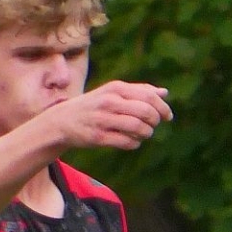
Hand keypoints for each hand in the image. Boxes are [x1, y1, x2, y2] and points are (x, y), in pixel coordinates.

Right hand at [38, 81, 173, 151]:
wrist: (63, 120)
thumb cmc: (94, 106)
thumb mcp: (113, 93)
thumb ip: (139, 91)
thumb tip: (164, 93)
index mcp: (115, 88)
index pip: (149, 96)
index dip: (163, 108)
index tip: (167, 117)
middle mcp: (110, 102)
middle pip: (146, 112)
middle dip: (155, 121)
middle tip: (153, 126)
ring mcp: (103, 120)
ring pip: (138, 127)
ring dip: (146, 133)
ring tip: (143, 134)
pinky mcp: (98, 137)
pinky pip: (127, 142)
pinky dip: (135, 143)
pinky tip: (133, 141)